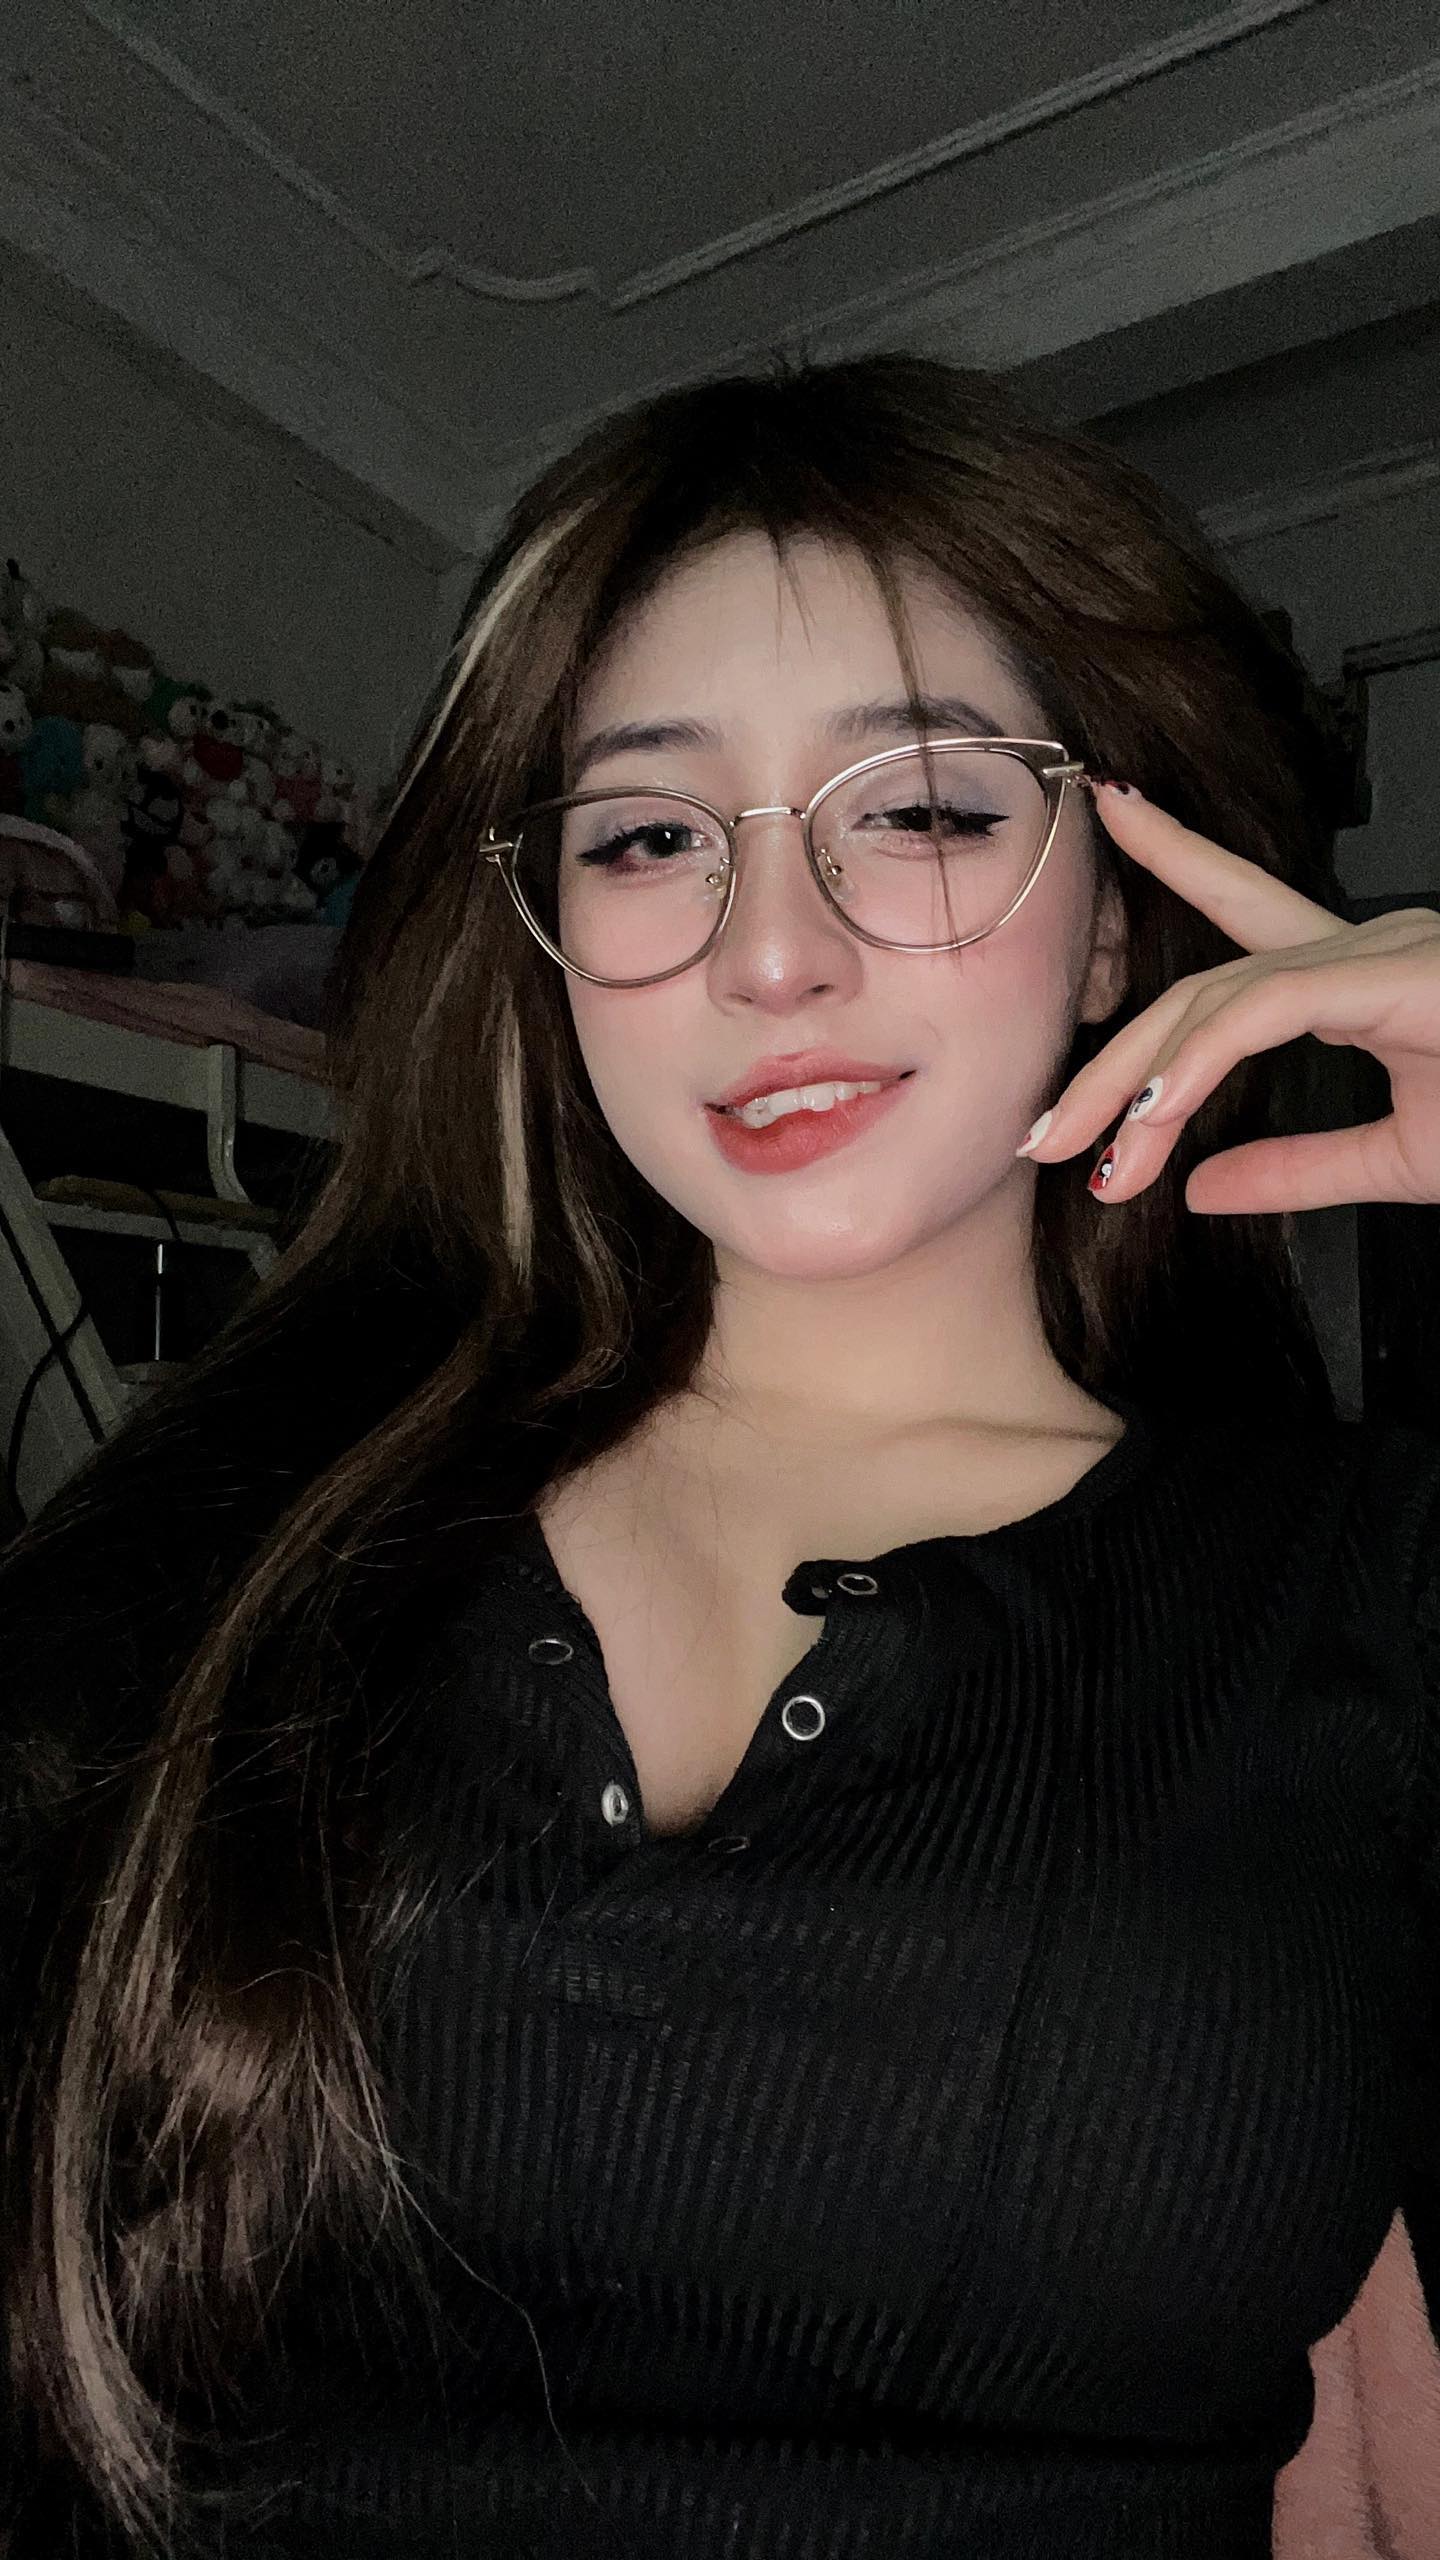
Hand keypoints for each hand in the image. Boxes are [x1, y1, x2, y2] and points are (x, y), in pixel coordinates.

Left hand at [1016, 781, 1439, 1213]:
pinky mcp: (1395, 977)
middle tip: (1043, 1130)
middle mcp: (1368, 945)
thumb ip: (1300, 1170)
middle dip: (1113, 1054)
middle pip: (1206, 980)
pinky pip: (1266, 1009)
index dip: (1179, 857)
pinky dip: (1198, 1064)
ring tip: (1084, 1151)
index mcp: (1368, 974)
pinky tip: (1153, 1115)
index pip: (1250, 911)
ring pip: (1218, 997)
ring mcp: (1384, 952)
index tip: (1114, 810)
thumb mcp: (1403, 1157)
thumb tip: (1203, 1189)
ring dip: (1138, 1080)